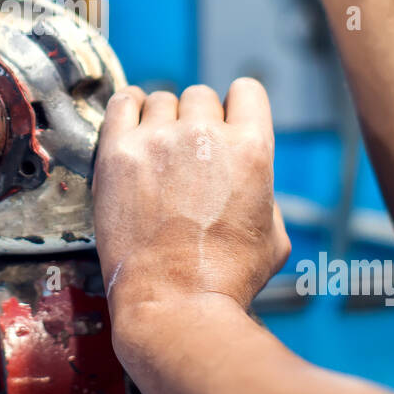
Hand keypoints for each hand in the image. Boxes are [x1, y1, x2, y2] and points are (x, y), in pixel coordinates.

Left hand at [92, 80, 289, 326]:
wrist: (174, 302)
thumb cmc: (226, 278)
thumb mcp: (274, 236)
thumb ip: (264, 193)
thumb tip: (247, 182)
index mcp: (251, 148)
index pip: (246, 91)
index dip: (237, 109)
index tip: (226, 125)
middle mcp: (205, 134)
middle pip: (200, 97)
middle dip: (197, 120)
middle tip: (188, 154)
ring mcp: (159, 140)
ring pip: (162, 100)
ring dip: (162, 119)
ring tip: (157, 151)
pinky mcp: (119, 152)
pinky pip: (123, 103)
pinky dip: (129, 108)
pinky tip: (131, 125)